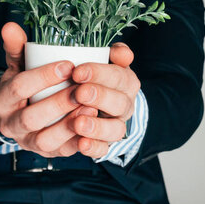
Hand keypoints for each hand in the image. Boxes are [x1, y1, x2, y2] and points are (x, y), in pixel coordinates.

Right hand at [0, 22, 97, 157]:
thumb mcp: (17, 65)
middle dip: (59, 103)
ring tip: (90, 109)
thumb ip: (16, 47)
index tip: (68, 64)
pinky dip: (78, 143)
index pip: (19, 87)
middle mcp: (10, 125)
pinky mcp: (46, 154)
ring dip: (68, 126)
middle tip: (83, 88)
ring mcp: (27, 143)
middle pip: (32, 117)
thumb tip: (10, 25)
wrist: (17, 115)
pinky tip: (93, 128)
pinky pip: (62, 153)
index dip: (43, 76)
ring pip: (45, 140)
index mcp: (1, 100)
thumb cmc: (22, 84)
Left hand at [69, 43, 140, 158]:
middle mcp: (125, 106)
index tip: (78, 71)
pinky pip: (103, 150)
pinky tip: (81, 144)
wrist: (99, 102)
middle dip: (100, 97)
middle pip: (120, 103)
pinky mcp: (104, 145)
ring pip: (116, 130)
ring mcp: (115, 126)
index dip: (100, 74)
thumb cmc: (96, 77)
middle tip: (79, 93)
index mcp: (126, 83)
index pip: (119, 77)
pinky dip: (94, 148)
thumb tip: (122, 52)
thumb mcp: (106, 61)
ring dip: (98, 127)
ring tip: (79, 123)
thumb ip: (115, 54)